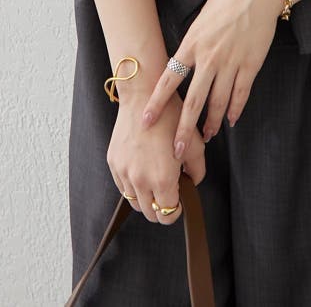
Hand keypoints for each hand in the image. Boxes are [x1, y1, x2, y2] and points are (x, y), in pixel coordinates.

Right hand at [107, 87, 205, 224]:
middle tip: (170, 192)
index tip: (180, 202)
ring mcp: (124, 172)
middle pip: (150, 213)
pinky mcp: (113, 163)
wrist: (144, 96)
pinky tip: (143, 170)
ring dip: (146, 198)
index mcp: (162, 179)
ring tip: (156, 179)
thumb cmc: (171, 117)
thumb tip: (192, 183)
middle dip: (161, 208)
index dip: (177, 211)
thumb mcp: (194, 143)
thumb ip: (197, 170)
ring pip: (134, 202)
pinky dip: (132, 185)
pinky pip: (122, 186)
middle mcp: (140, 180)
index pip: (168, 214)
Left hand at [139, 0, 282, 157]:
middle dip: (183, 129)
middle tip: (176, 150)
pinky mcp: (251, 64)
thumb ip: (190, 45)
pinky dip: (235, 109)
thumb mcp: (199, 21)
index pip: (169, 79)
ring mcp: (231, 62)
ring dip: (211, 123)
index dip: (157, 102)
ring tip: (206, 137)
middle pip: (193, 101)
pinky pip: (241, 93)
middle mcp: (209, 57)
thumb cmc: (225, 1)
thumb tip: (180, 65)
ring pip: (218, 102)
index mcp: (192, 44)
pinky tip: (230, 120)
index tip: (145, 121)